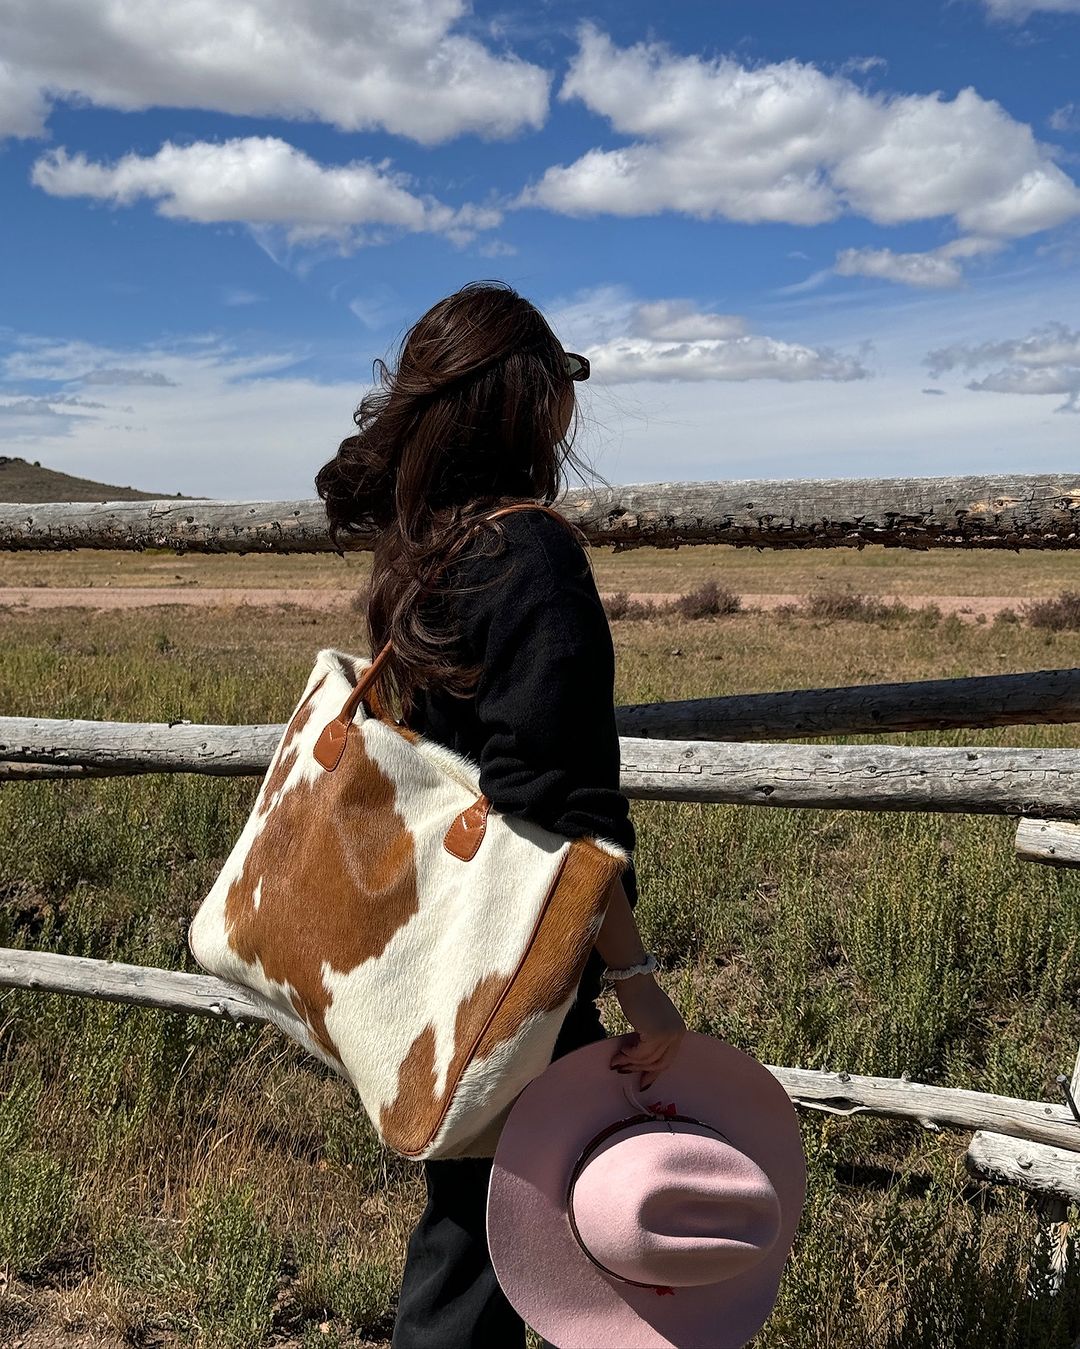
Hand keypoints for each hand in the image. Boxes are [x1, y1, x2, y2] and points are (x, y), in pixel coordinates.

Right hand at [608, 975, 686, 1090]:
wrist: (635, 979)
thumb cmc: (639, 996)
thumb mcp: (651, 1020)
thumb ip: (651, 1037)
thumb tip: (639, 1059)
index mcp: (679, 1031)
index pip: (668, 1059)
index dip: (653, 1073)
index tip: (642, 1083)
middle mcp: (677, 1033)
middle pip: (659, 1063)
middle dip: (639, 1070)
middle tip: (621, 1071)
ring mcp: (668, 1034)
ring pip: (647, 1059)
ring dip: (629, 1063)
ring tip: (615, 1061)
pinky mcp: (656, 1033)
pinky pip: (640, 1053)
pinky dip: (629, 1055)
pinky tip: (620, 1051)